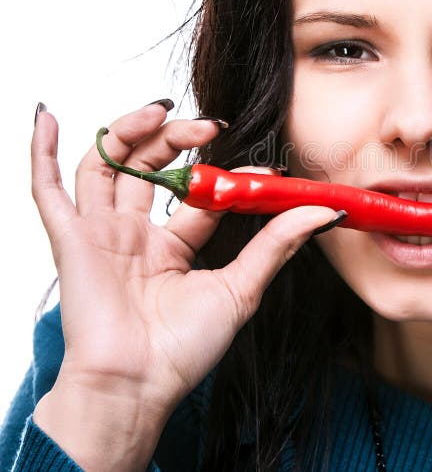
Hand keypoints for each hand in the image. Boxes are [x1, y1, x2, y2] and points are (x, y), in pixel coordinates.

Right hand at [30, 102, 340, 453]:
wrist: (137, 385)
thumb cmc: (184, 349)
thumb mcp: (240, 288)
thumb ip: (277, 245)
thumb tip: (324, 211)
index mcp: (171, 247)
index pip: (198, 195)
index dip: (225, 174)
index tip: (258, 166)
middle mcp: (134, 235)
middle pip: (150, 167)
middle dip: (178, 139)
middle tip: (210, 126)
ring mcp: (101, 234)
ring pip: (107, 165)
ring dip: (129, 130)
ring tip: (160, 110)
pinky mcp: (70, 239)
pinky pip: (47, 189)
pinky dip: (43, 152)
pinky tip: (50, 119)